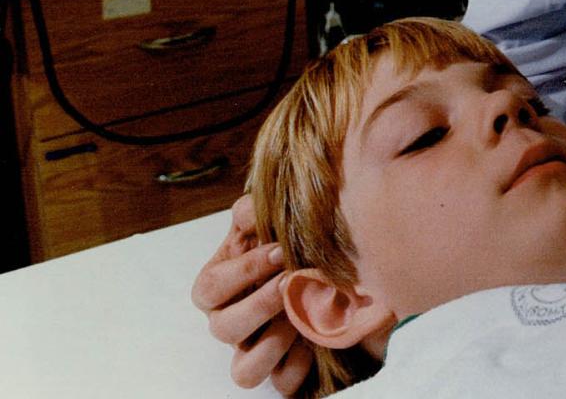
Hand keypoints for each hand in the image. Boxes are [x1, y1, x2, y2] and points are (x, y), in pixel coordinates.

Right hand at [190, 195, 312, 394]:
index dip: (243, 271)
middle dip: (260, 304)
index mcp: (218, 290)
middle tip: (292, 280)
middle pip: (222, 330)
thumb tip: (248, 213)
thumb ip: (251, 214)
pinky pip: (282, 383)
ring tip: (301, 315)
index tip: (279, 250)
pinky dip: (300, 364)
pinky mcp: (283, 371)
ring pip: (244, 371)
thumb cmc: (286, 246)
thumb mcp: (266, 224)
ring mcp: (254, 351)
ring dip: (273, 343)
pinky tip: (317, 339)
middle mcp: (230, 324)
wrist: (327, 269)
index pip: (209, 289)